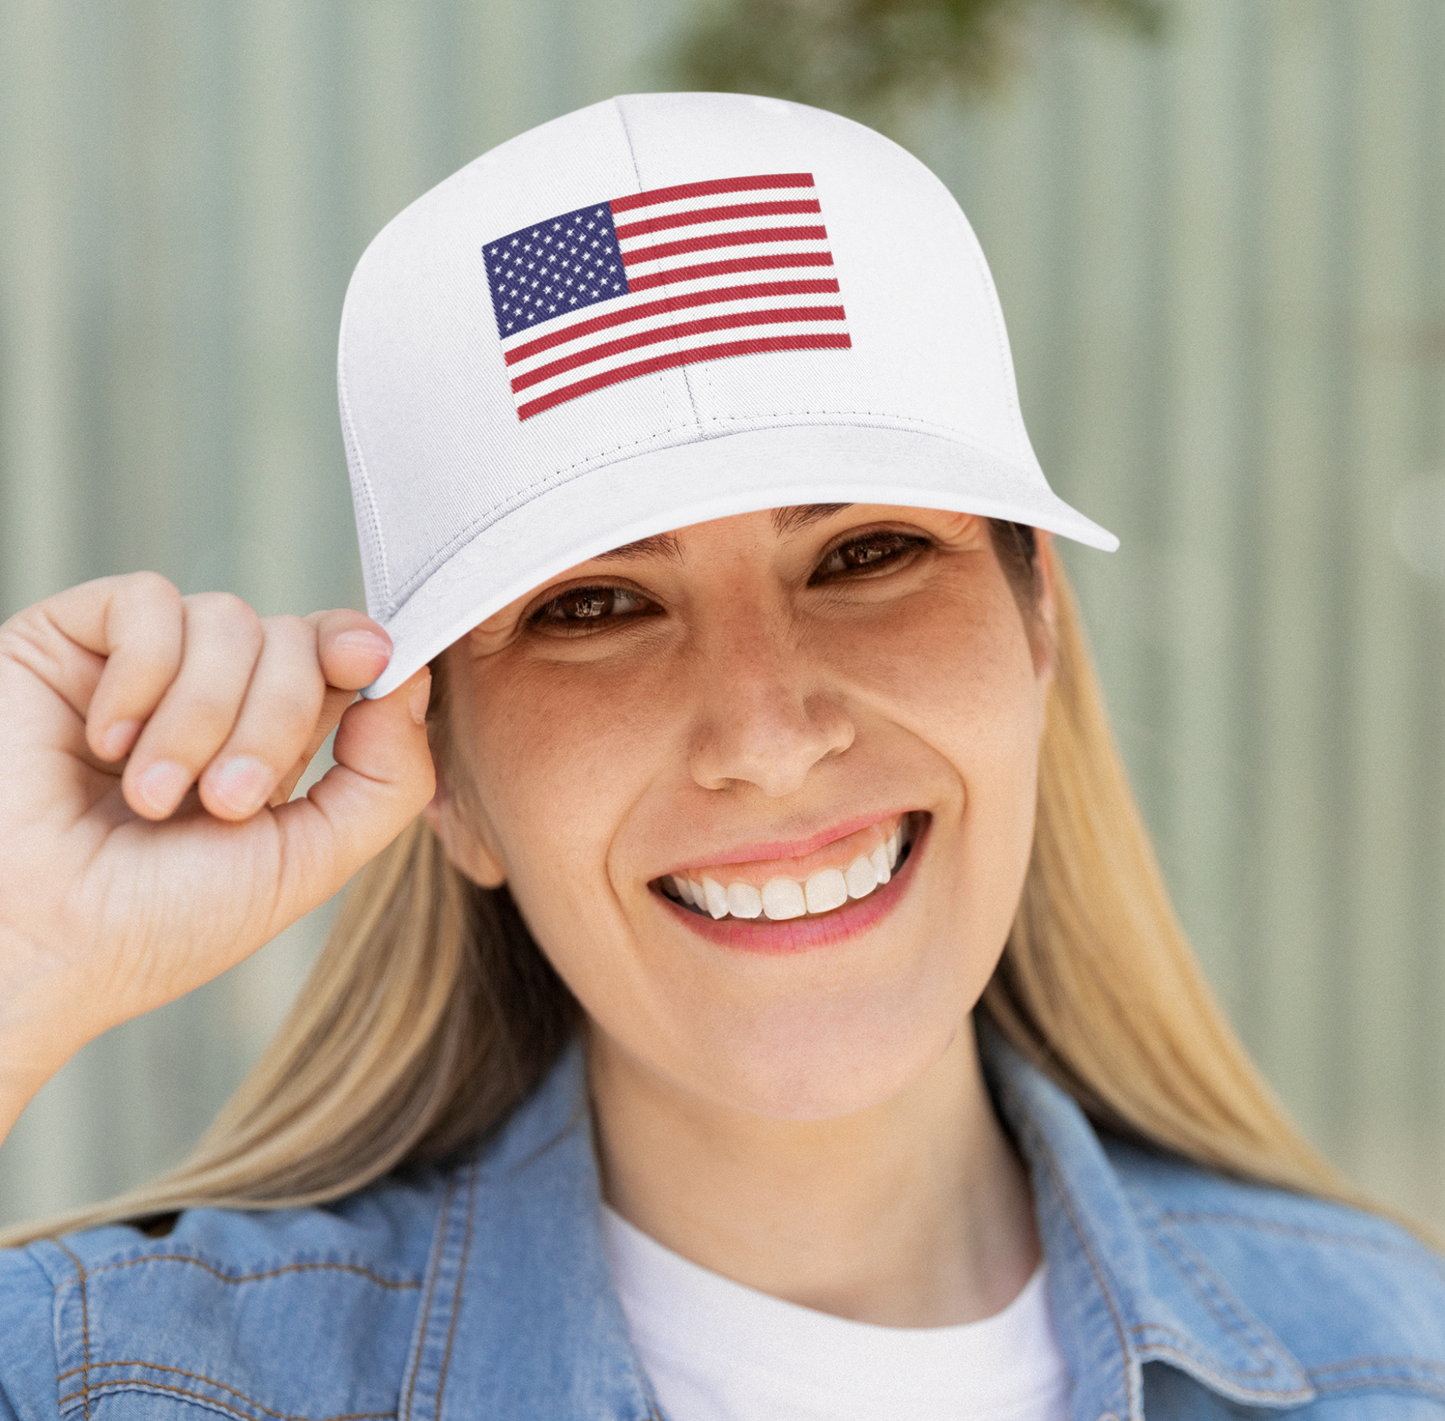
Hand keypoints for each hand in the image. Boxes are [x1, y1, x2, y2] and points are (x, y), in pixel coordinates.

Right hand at [0, 574, 434, 1139]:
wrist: (30, 944)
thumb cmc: (157, 924)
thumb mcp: (305, 862)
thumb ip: (385, 781)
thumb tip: (410, 680)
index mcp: (270, 744)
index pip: (336, 657)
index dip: (360, 647)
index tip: (372, 661)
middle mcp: (212, 698)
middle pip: (294, 639)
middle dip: (274, 721)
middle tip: (223, 802)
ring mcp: (141, 668)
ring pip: (229, 619)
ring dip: (201, 716)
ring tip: (151, 796)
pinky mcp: (69, 643)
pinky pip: (148, 601)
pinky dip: (143, 673)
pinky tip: (106, 741)